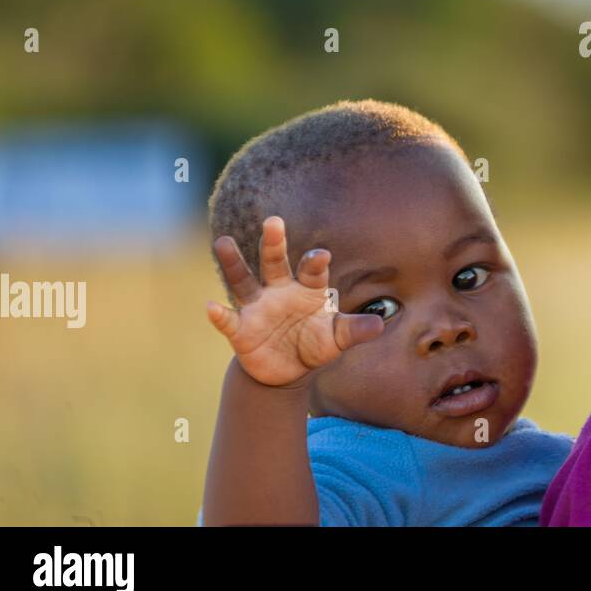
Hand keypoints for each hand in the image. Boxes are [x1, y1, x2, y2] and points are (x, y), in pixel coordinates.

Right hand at [205, 215, 383, 387]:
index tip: (321, 255)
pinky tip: (211, 308)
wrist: (287, 369)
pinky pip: (229, 321)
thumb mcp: (336, 339)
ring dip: (234, 263)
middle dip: (274, 243)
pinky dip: (220, 315)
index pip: (311, 270)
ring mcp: (258, 308)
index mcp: (308, 288)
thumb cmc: (315, 344)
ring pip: (244, 281)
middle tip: (273, 221)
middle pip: (275, 263)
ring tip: (223, 242)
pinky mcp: (241, 329)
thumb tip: (379, 325)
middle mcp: (280, 291)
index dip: (315, 262)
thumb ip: (354, 330)